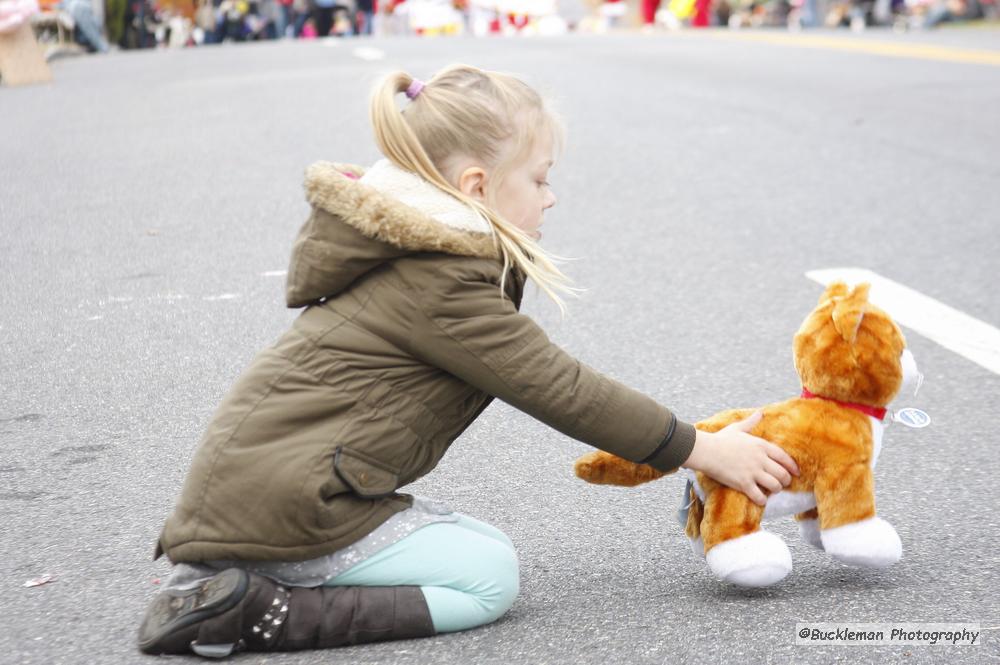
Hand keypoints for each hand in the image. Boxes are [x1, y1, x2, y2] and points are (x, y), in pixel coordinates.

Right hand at [682, 411, 798, 505]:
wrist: (706, 451)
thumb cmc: (720, 439)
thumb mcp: (737, 428)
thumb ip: (751, 422)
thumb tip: (760, 413)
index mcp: (761, 445)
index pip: (784, 457)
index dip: (792, 467)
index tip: (796, 472)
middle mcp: (760, 459)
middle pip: (782, 474)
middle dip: (785, 481)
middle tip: (782, 483)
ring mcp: (753, 472)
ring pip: (775, 486)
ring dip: (775, 490)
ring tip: (771, 491)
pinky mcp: (744, 484)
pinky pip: (760, 496)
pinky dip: (762, 500)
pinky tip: (760, 499)